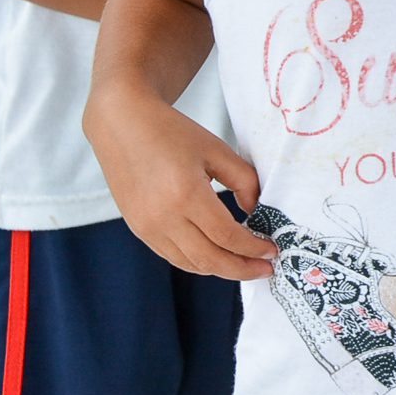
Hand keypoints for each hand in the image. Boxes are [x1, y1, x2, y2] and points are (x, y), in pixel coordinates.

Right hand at [83, 88, 274, 279]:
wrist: (122, 125)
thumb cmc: (172, 133)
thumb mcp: (217, 150)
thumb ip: (244, 182)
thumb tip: (258, 213)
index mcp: (185, 194)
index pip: (227, 236)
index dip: (253, 248)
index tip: (273, 250)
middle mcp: (162, 217)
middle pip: (209, 260)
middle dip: (242, 269)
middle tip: (266, 269)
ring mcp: (146, 227)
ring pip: (190, 264)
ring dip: (221, 269)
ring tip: (246, 264)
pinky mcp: (138, 229)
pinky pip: (173, 256)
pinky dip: (198, 262)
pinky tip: (218, 255)